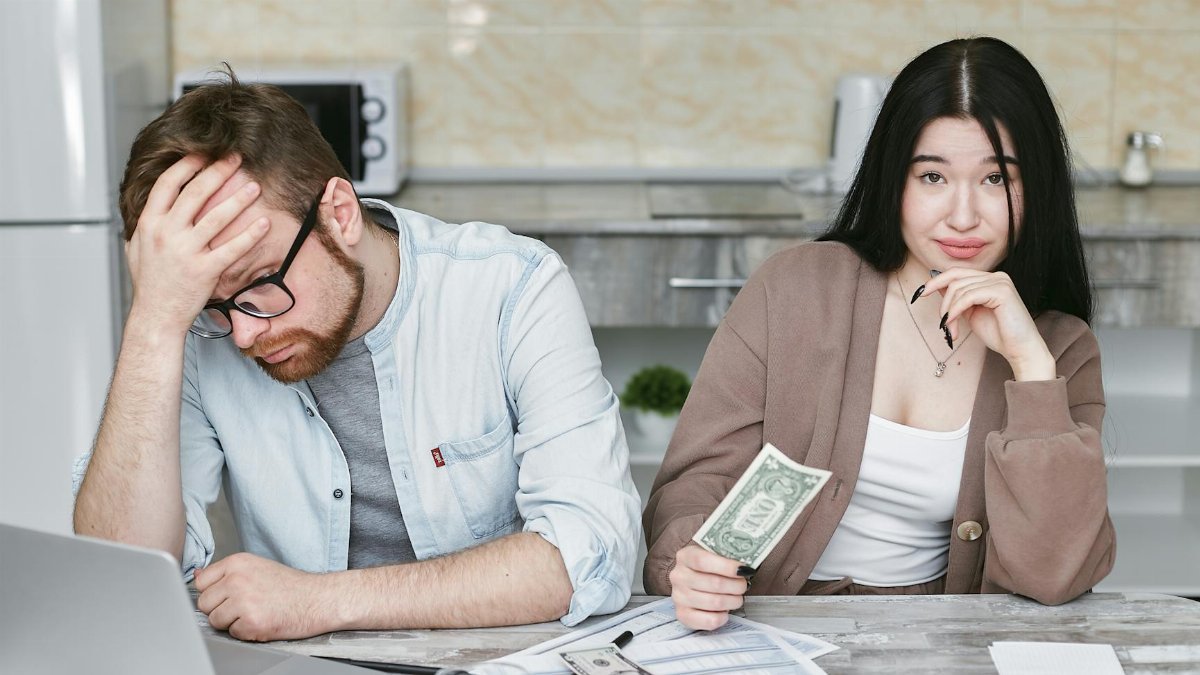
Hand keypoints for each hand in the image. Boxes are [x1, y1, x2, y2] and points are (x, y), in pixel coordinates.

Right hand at [125, 153, 269, 335]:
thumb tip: (149, 205)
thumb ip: (143, 225)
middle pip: (195, 193)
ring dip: (238, 199)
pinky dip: (250, 234)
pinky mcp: (205, 270)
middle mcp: (167, 234)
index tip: (203, 153)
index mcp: (149, 224)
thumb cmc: (149, 284)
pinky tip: (264, 223)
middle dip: (217, 171)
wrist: (156, 316)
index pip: (167, 184)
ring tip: (254, 186)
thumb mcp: (136, 248)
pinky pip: (232, 248)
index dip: (187, 165)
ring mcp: (186, 252)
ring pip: (216, 217)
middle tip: (235, 158)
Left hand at [194, 552, 333, 641]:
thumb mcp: (257, 567)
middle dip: (220, 609)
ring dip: (232, 622)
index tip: (228, 595)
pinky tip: (263, 620)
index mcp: (237, 562)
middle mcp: (237, 579)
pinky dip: (246, 632)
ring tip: (254, 612)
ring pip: (215, 620)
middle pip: (204, 603)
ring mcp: (244, 601)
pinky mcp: (252, 622)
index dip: (214, 592)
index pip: (202, 582)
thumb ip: (226, 573)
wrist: (317, 599)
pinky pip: (233, 633)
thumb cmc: (290, 585)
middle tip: (244, 606)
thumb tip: (197, 575)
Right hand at [668, 543, 748, 630]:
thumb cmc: (709, 569)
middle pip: (713, 583)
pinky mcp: (683, 615)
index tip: (744, 570)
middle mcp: (679, 576)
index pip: (703, 561)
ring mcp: (679, 597)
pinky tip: (725, 611)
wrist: (692, 584)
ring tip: (737, 597)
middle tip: (744, 585)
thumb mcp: (714, 555)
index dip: (726, 566)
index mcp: (685, 556)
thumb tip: (746, 567)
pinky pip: (710, 621)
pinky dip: (723, 617)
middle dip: (736, 586)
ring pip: (715, 602)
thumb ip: (727, 557)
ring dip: (733, 601)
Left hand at [921, 268, 1055, 380]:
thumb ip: (957, 298)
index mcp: (990, 279)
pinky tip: (953, 324)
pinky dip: (955, 311)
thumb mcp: (970, 313)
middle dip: (942, 300)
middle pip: (955, 278)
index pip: (957, 272)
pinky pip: (968, 297)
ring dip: (949, 312)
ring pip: (959, 289)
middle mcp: (997, 276)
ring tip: (950, 330)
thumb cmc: (998, 334)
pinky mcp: (1002, 291)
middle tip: (940, 321)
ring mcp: (1001, 281)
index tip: (921, 293)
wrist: (1020, 349)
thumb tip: (937, 285)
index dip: (937, 281)